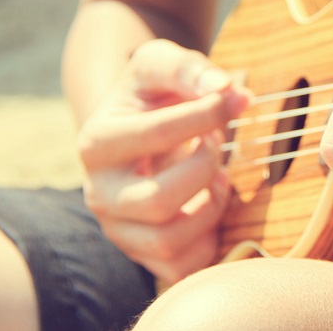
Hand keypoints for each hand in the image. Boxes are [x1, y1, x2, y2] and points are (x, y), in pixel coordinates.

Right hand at [78, 39, 250, 283]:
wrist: (138, 128)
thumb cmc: (153, 96)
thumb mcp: (161, 65)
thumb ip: (189, 68)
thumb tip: (226, 89)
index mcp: (96, 143)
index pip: (155, 135)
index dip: (207, 115)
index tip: (236, 99)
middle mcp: (98, 193)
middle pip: (158, 201)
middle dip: (204, 169)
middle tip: (216, 146)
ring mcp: (119, 229)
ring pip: (169, 241)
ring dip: (210, 206)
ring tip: (217, 177)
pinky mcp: (143, 255)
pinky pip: (182, 267)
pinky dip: (208, 239)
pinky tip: (210, 205)